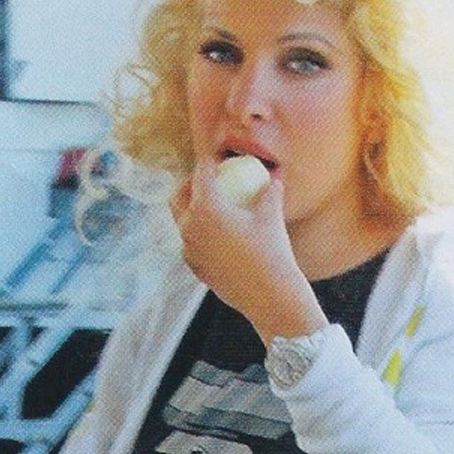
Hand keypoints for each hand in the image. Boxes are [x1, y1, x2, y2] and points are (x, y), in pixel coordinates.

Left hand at [171, 160, 325, 344]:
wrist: (269, 295)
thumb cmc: (271, 251)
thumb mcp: (272, 214)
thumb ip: (270, 190)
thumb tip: (275, 175)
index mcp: (205, 207)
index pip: (201, 174)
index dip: (209, 161)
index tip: (217, 158)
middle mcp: (189, 227)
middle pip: (178, 197)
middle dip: (189, 185)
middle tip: (205, 182)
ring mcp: (188, 250)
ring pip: (181, 223)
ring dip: (190, 211)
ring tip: (209, 209)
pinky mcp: (194, 268)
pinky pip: (190, 245)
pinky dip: (198, 235)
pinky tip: (214, 236)